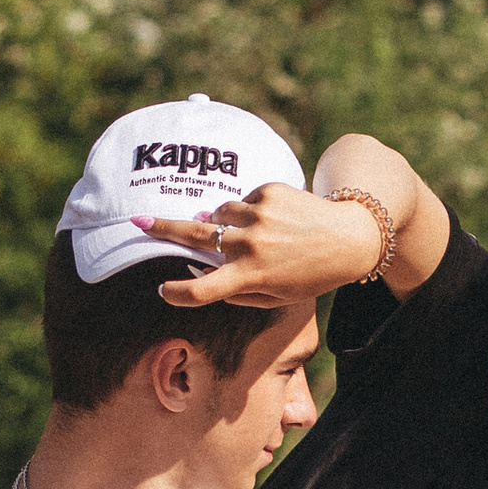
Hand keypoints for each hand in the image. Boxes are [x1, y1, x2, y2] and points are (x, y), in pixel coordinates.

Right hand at [150, 182, 377, 308]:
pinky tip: (275, 220)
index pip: (203, 290)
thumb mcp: (275, 296)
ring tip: (253, 233)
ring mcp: (260, 216)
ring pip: (220, 214)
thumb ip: (236, 291)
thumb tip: (199, 271)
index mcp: (252, 277)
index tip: (162, 289)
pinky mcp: (269, 192)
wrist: (349, 237)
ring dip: (223, 223)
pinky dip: (250, 210)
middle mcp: (252, 245)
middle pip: (194, 237)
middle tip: (138, 222)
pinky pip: (243, 200)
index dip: (177, 292)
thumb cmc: (308, 274)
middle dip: (162, 229)